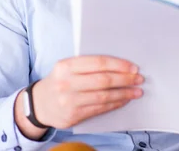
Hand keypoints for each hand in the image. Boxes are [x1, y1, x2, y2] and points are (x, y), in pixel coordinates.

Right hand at [15, 55, 142, 138]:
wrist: (39, 105)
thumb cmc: (61, 81)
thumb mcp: (68, 67)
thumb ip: (89, 65)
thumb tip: (121, 65)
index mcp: (66, 66)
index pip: (98, 63)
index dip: (119, 65)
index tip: (133, 67)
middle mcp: (66, 83)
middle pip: (103, 80)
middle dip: (125, 79)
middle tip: (139, 79)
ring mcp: (69, 101)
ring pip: (103, 96)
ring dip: (124, 94)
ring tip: (136, 91)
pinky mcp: (73, 116)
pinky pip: (99, 109)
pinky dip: (115, 104)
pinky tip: (124, 100)